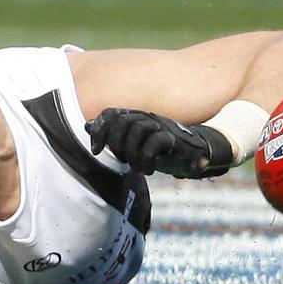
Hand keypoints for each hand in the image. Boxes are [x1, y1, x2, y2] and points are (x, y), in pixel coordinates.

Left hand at [86, 109, 232, 178]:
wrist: (196, 154)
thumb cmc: (161, 150)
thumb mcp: (133, 144)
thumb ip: (112, 134)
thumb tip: (86, 125)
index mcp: (135, 118)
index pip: (110, 114)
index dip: (99, 131)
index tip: (96, 150)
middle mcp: (147, 119)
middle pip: (121, 122)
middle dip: (115, 144)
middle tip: (122, 160)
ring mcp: (160, 127)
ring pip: (136, 130)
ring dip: (131, 153)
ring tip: (138, 166)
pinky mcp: (173, 139)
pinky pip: (154, 143)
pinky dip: (147, 159)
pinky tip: (150, 170)